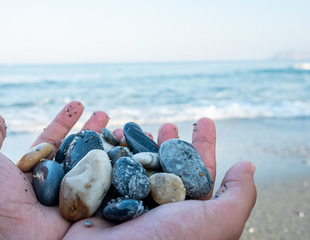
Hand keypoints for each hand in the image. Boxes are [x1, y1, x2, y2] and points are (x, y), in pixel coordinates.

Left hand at [0, 101, 109, 238]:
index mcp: (31, 169)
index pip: (53, 140)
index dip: (65, 122)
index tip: (79, 104)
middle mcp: (50, 182)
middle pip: (75, 151)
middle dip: (91, 131)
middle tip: (106, 114)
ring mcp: (66, 196)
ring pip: (91, 167)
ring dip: (106, 148)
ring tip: (121, 131)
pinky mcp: (80, 211)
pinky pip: (100, 189)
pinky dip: (114, 173)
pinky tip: (125, 155)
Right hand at [63, 119, 256, 239]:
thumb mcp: (217, 221)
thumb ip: (237, 196)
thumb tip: (247, 165)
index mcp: (187, 211)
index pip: (200, 171)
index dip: (203, 145)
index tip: (204, 121)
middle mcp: (160, 207)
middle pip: (167, 166)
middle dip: (169, 143)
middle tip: (168, 125)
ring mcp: (132, 203)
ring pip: (139, 166)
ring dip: (140, 144)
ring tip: (138, 128)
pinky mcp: (105, 200)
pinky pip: (111, 170)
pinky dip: (114, 151)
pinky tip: (116, 136)